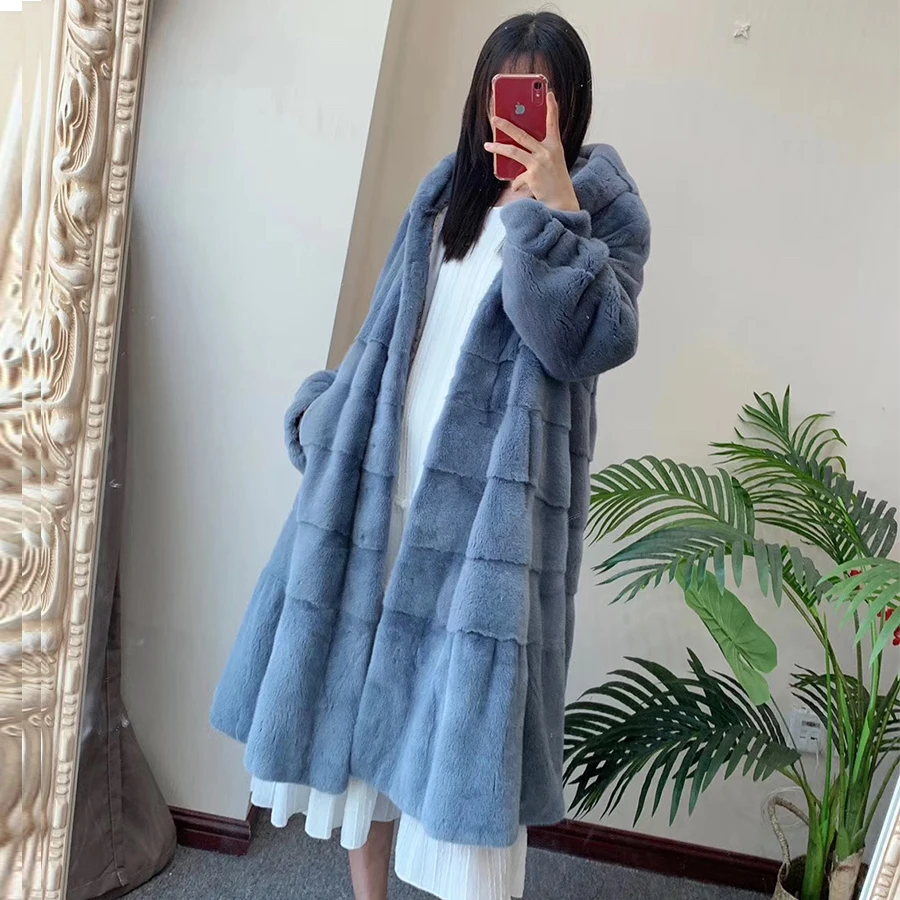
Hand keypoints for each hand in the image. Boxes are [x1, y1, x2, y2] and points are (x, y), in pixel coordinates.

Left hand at [484, 91, 579, 212]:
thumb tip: (519, 145)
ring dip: (498, 147)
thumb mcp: (554, 162)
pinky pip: (517, 178)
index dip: (552, 107)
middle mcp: (547, 151)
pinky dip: (517, 184)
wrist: (562, 201)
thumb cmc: (556, 181)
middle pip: (522, 134)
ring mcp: (539, 163)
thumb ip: (540, 151)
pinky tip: (520, 187)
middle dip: (506, 125)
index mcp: (555, 145)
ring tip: (487, 144)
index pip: (553, 122)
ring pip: (513, 151)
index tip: (550, 93)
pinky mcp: (532, 175)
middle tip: (494, 118)